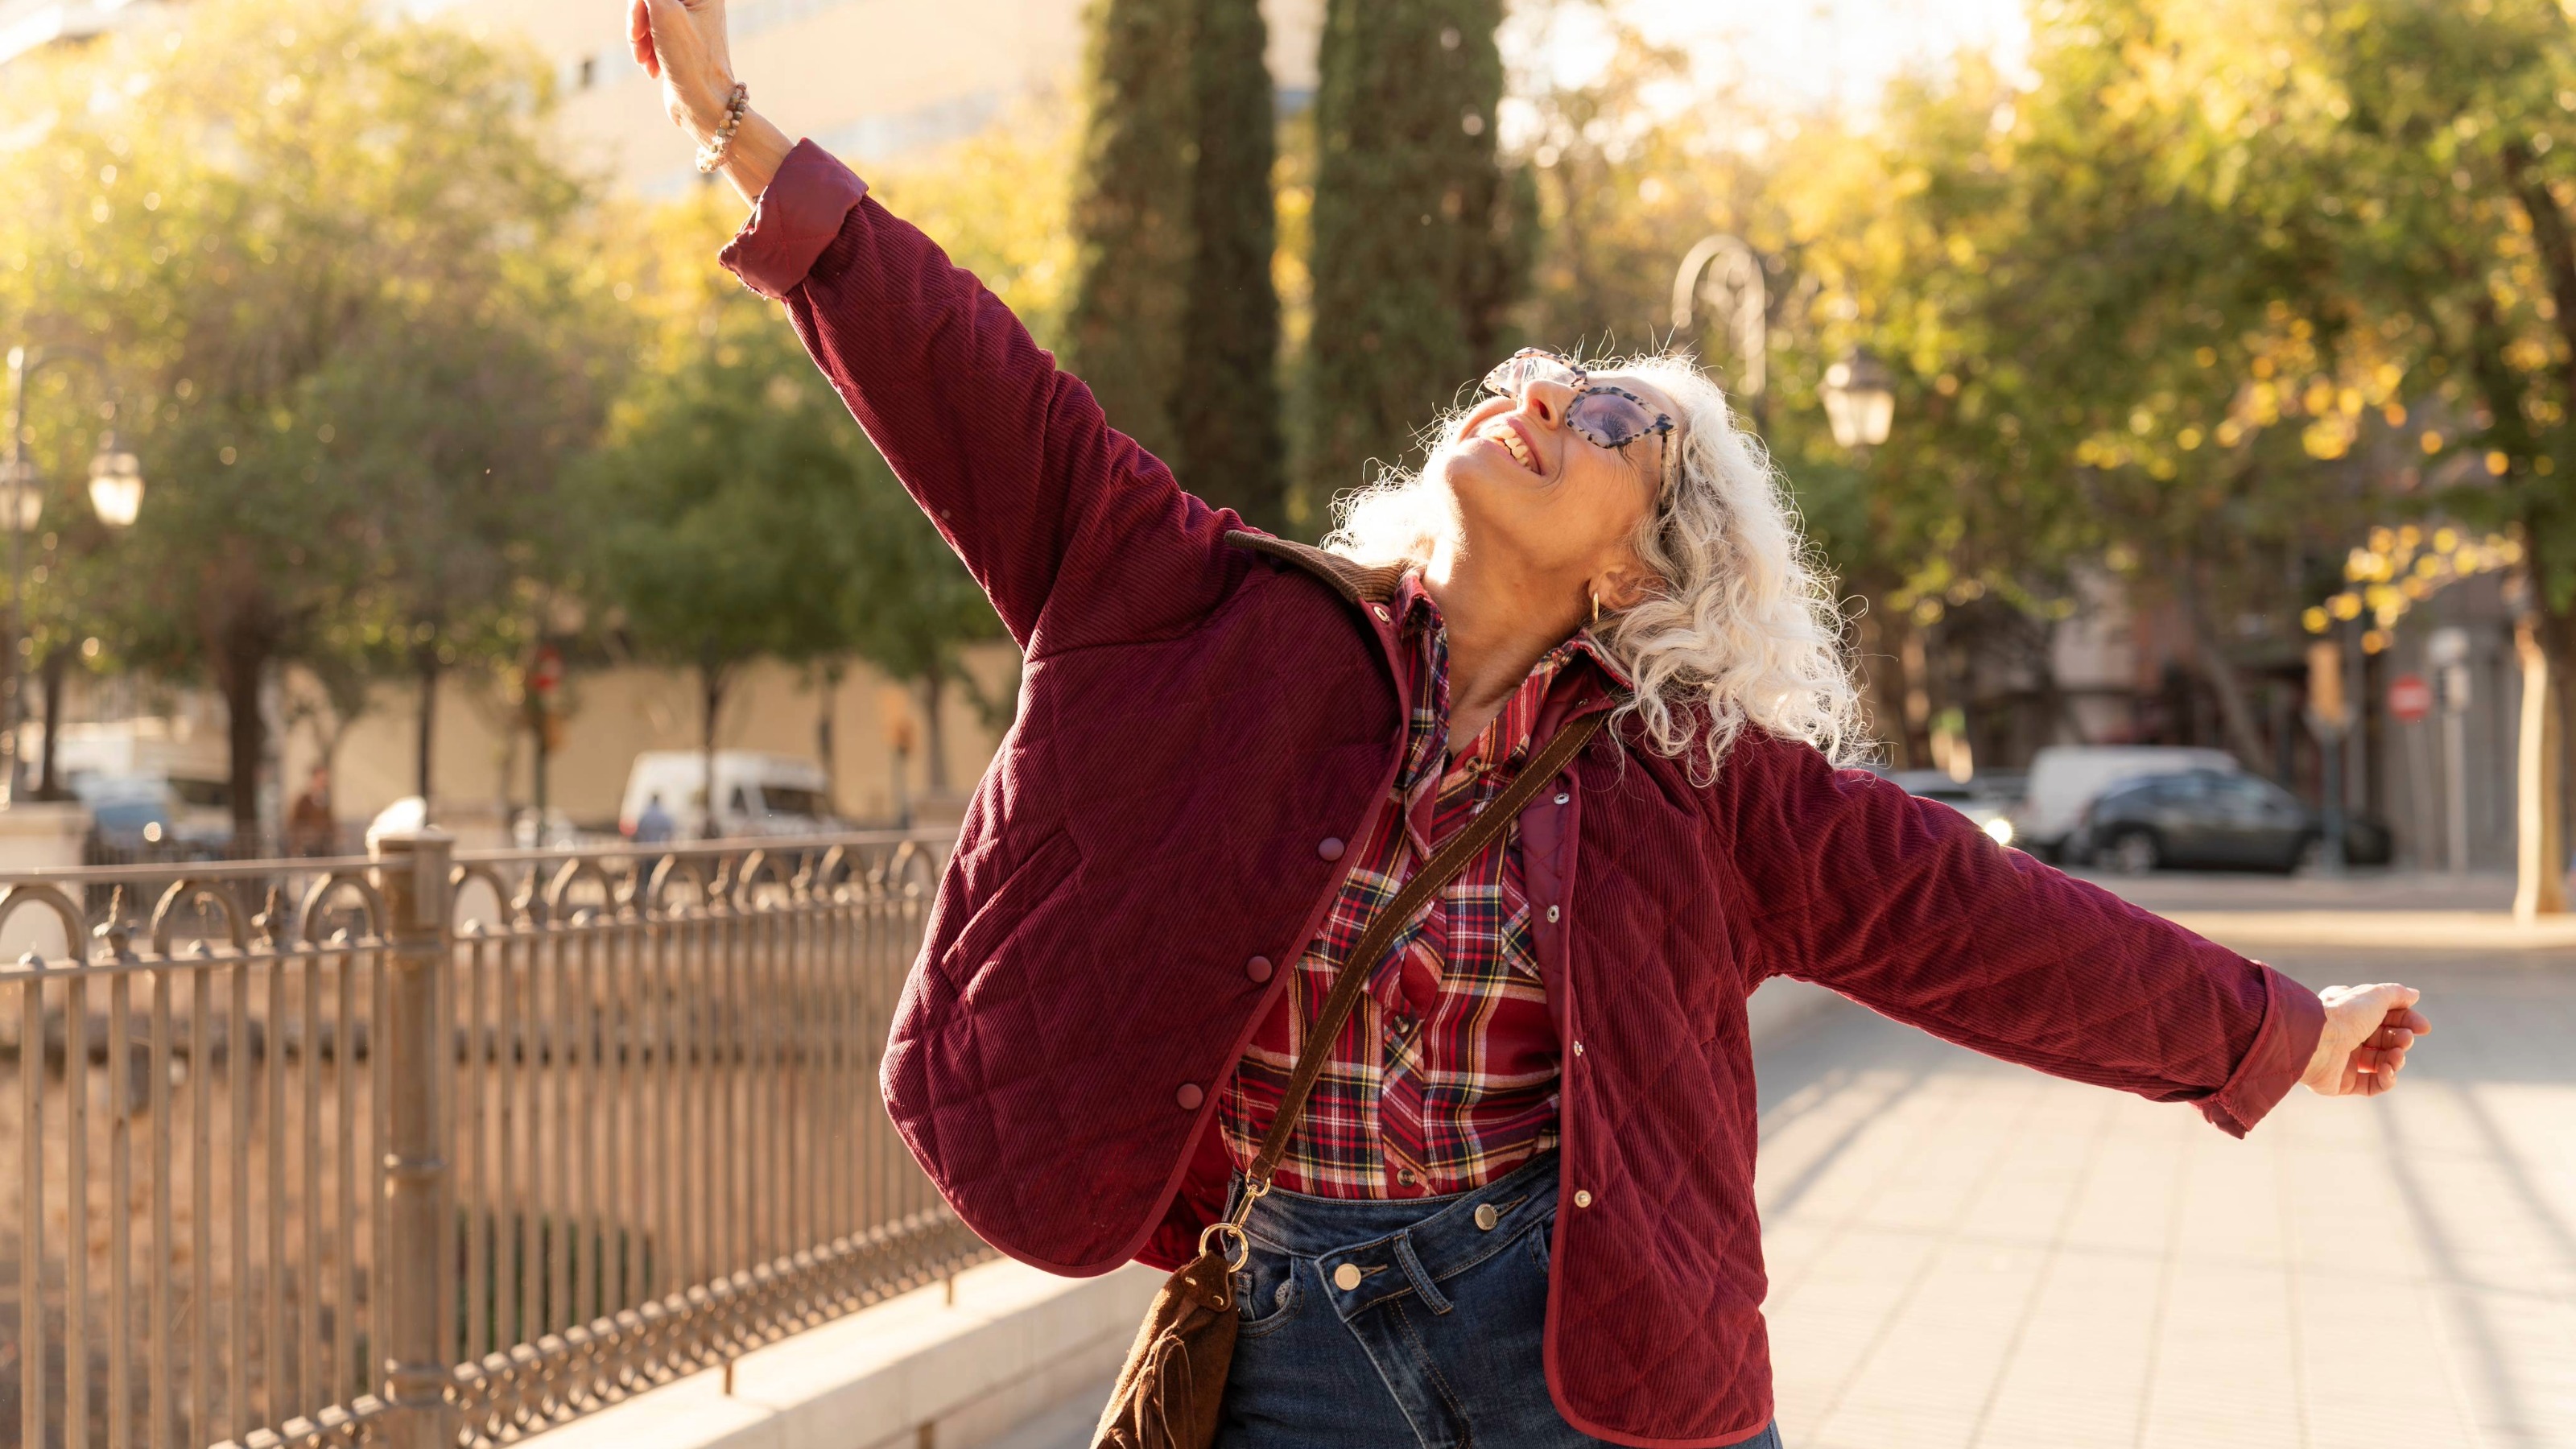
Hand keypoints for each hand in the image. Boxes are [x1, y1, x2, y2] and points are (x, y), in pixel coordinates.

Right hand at [629, 0, 735, 140]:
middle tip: (640, 43)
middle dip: (638, 20)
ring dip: (638, 38)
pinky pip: (649, 32)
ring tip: (646, 61)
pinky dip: (645, 49)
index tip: (642, 25)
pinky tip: (653, 69)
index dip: (640, 5)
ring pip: (645, 14)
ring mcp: (688, 21)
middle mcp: (698, 2)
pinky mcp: (678, 39)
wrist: (703, 107)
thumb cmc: (689, 61)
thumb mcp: (662, 11)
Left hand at [2300, 983, 2427, 1097]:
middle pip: (2385, 1040)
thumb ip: (2396, 994)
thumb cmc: (2344, 1015)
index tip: (2424, 1027)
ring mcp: (2343, 1060)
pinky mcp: (2341, 1082)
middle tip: (2406, 1039)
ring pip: (2381, 1062)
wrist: (2316, 1042)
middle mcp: (2345, 1034)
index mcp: (2349, 1012)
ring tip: (2397, 1055)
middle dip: (2401, 1040)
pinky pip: (2372, 1085)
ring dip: (2396, 1059)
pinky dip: (2386, 1079)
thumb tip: (2414, 995)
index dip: (2407, 1021)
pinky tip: (2387, 1070)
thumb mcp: (2374, 996)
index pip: (2384, 1017)